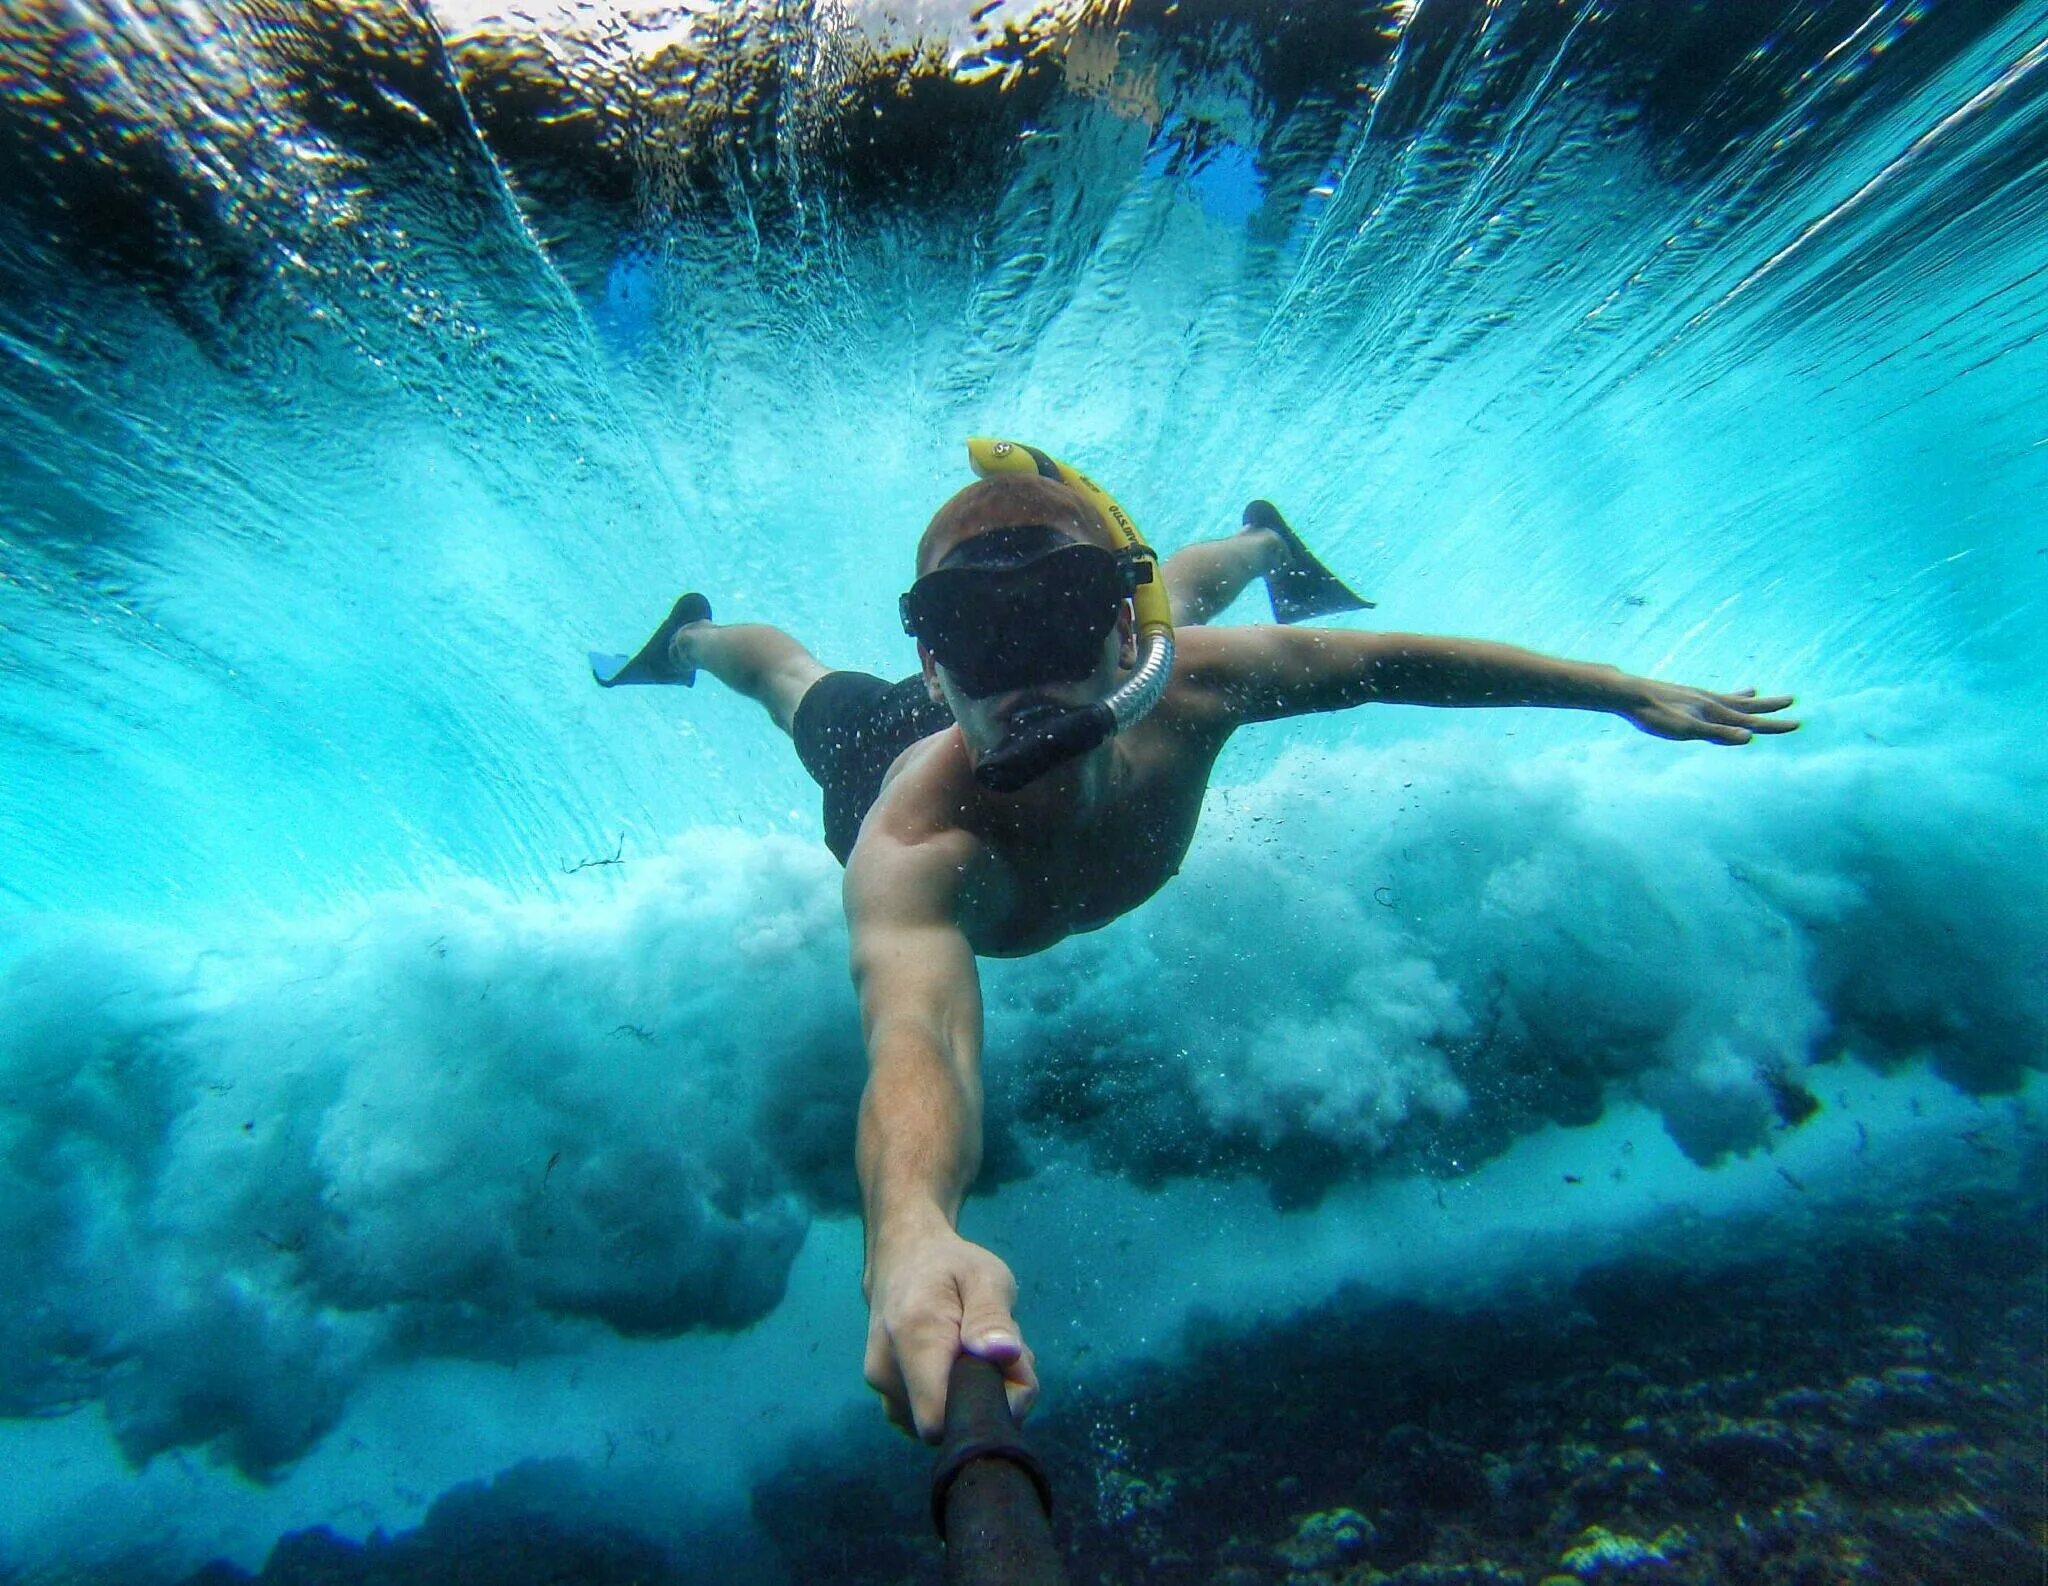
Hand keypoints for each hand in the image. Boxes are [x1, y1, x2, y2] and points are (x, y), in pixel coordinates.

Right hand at [864, 1227, 1037, 1442]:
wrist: (901, 1261)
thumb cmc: (949, 1266)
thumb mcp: (984, 1276)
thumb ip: (992, 1316)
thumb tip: (1004, 1354)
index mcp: (912, 1339)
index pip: (940, 1418)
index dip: (984, 1406)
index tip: (1008, 1370)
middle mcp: (887, 1374)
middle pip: (949, 1422)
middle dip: (988, 1397)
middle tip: (1002, 1352)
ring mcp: (884, 1392)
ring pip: (944, 1423)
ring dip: (973, 1398)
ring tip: (979, 1352)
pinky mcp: (890, 1401)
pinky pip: (933, 1419)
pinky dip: (955, 1400)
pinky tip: (961, 1366)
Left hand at [1622, 682, 1798, 744]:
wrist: (1629, 694)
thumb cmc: (1655, 715)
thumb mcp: (1687, 729)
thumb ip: (1717, 733)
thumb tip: (1750, 738)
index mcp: (1714, 711)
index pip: (1750, 721)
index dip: (1773, 724)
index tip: (1797, 723)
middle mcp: (1709, 701)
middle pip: (1745, 705)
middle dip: (1768, 706)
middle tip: (1791, 698)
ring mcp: (1695, 697)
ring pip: (1728, 699)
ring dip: (1746, 699)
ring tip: (1757, 692)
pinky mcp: (1682, 697)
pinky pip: (1709, 697)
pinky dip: (1719, 697)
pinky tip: (1714, 698)